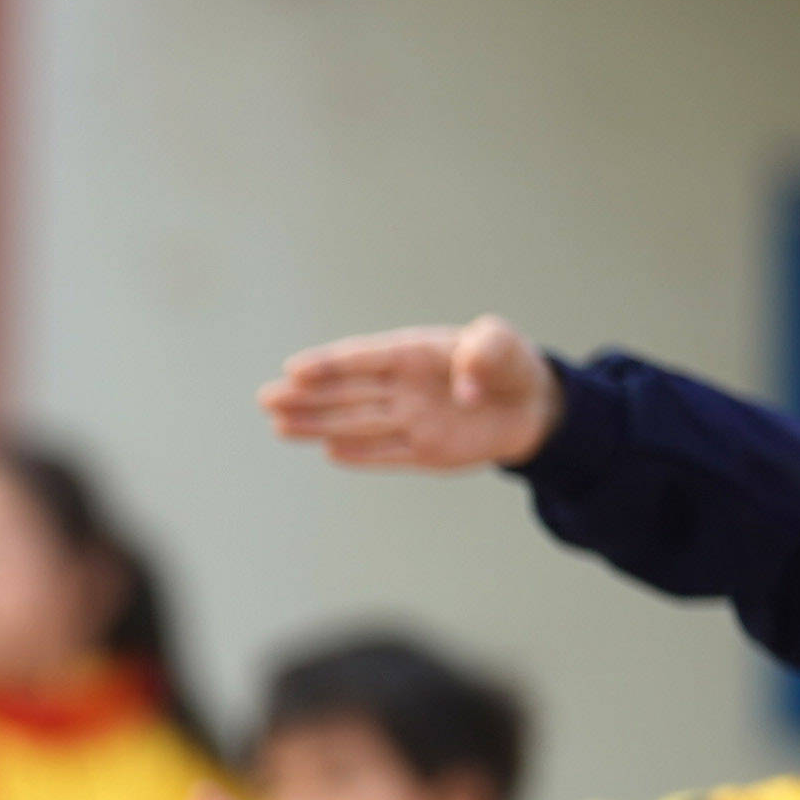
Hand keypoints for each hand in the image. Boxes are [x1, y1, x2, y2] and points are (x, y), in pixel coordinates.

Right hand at [261, 319, 557, 472]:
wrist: (533, 406)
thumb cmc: (510, 364)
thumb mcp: (503, 345)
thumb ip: (486, 354)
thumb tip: (466, 389)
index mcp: (414, 353)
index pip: (364, 358)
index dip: (330, 364)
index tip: (295, 369)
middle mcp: (403, 387)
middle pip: (347, 392)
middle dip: (306, 396)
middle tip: (266, 399)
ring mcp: (410, 420)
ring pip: (356, 423)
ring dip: (318, 425)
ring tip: (279, 426)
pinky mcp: (424, 451)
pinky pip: (387, 453)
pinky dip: (360, 454)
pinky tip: (327, 450)